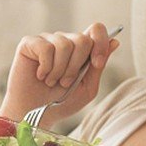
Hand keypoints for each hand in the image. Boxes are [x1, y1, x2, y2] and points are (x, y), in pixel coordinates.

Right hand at [0, 22, 120, 125]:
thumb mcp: (87, 88)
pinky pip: (46, 48)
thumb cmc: (59, 103)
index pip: (96, 29)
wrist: (33, 115)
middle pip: (82, 39)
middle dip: (76, 66)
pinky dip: (45, 67)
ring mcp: (46, 40)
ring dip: (59, 70)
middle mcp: (64, 41)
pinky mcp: (29, 43)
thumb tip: (115, 41)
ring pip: (64, 44)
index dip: (101, 43)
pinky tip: (39, 76)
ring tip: (51, 82)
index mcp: (80, 50)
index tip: (97, 64)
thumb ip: (98, 66)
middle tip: (65, 82)